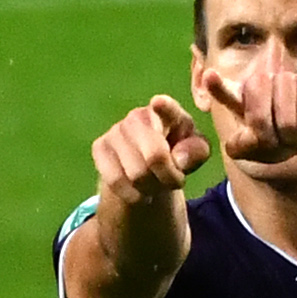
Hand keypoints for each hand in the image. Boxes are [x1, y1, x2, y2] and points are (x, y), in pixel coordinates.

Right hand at [91, 95, 211, 205]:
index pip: (167, 108)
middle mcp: (138, 116)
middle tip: (173, 181)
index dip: (164, 106)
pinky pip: (115, 180)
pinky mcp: (99, 146)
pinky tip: (138, 191)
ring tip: (155, 184)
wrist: (149, 167)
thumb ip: (196, 152)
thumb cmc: (177, 153)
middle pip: (155, 157)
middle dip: (168, 177)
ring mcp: (116, 130)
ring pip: (135, 174)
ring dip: (150, 188)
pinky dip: (132, 194)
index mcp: (168, 113)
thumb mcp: (196, 153)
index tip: (158, 103)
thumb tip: (179, 158)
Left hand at [201, 39, 296, 163]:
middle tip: (275, 146)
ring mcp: (288, 79)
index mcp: (243, 99)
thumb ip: (242, 147)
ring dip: (289, 138)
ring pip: (285, 114)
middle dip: (266, 136)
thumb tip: (240, 140)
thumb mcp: (258, 151)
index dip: (218, 86)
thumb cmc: (281, 143)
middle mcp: (264, 84)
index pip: (228, 92)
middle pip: (257, 110)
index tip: (209, 76)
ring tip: (292, 144)